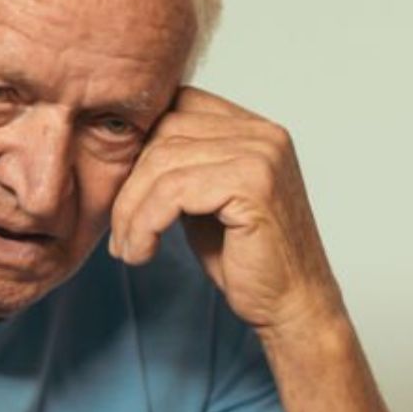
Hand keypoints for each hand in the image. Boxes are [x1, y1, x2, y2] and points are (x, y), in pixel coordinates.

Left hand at [108, 88, 345, 337]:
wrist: (292, 306)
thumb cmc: (247, 260)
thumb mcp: (205, 202)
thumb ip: (180, 167)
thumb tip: (126, 152)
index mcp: (254, 129)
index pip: (178, 106)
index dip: (141, 147)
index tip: (126, 194)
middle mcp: (262, 133)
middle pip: (166, 131)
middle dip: (130, 183)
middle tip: (120, 231)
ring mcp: (261, 155)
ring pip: (163, 163)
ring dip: (131, 210)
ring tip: (127, 247)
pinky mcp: (252, 185)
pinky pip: (173, 192)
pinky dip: (145, 224)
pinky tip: (142, 252)